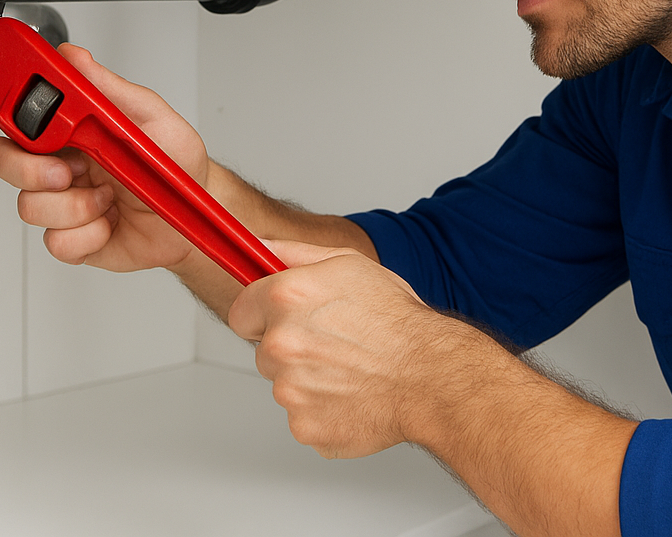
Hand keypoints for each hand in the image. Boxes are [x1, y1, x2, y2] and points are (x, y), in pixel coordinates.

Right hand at [0, 43, 211, 273]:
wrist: (194, 217)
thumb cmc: (178, 166)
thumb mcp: (151, 118)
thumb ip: (109, 89)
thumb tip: (74, 58)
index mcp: (73, 131)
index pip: (20, 118)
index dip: (10, 117)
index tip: (31, 125)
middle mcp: (61, 164)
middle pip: (4, 162)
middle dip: (31, 170)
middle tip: (69, 172)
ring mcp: (63, 203)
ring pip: (30, 205)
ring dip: (77, 205)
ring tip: (110, 197)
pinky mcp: (72, 239)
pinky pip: (56, 241)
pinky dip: (89, 235)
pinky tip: (109, 223)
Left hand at [229, 240, 461, 457]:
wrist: (430, 375)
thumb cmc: (396, 320)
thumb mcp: (348, 265)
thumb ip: (294, 253)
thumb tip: (259, 245)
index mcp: (286, 298)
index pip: (241, 312)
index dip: (262, 315)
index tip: (280, 319)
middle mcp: (282, 344)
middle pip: (264, 351)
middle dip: (290, 348)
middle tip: (333, 343)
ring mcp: (290, 390)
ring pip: (285, 385)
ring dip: (309, 380)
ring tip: (350, 368)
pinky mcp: (304, 426)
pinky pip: (302, 416)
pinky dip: (323, 409)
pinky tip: (352, 393)